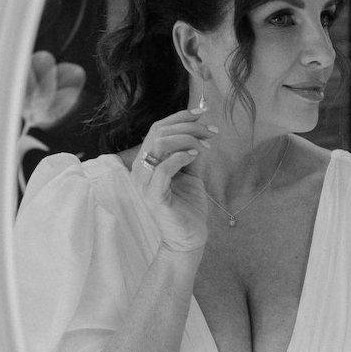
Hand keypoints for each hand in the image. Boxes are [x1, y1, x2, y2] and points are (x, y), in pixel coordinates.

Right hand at [130, 108, 211, 252]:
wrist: (189, 238)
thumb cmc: (187, 206)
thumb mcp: (190, 172)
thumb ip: (189, 151)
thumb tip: (199, 128)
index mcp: (146, 163)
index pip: (156, 129)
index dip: (179, 117)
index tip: (202, 113)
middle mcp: (139, 171)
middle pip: (158, 133)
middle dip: (188, 127)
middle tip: (211, 132)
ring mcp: (144, 184)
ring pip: (158, 146)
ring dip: (186, 139)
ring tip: (205, 145)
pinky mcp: (154, 197)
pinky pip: (162, 169)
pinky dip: (180, 157)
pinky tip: (195, 156)